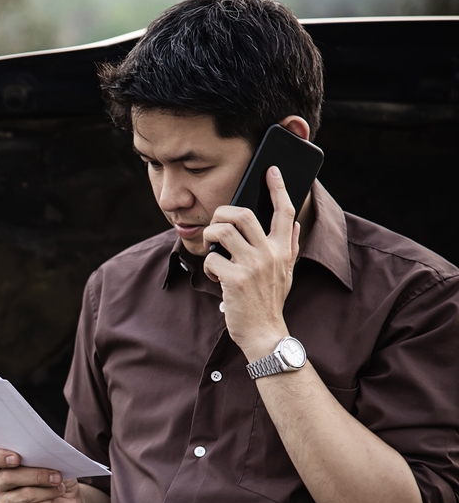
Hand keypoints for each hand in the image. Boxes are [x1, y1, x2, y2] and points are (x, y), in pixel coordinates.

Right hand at [0, 447, 80, 502]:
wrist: (68, 502)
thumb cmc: (56, 477)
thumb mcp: (53, 461)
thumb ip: (45, 453)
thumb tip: (48, 452)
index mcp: (1, 464)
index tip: (16, 458)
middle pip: (7, 477)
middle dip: (37, 475)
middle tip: (56, 476)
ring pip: (25, 495)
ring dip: (47, 491)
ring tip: (58, 488)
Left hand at [202, 166, 300, 360]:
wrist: (264, 332)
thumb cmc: (270, 301)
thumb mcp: (286, 272)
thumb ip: (288, 246)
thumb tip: (294, 223)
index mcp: (282, 249)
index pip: (283, 211)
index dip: (277, 187)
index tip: (270, 170)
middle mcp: (270, 253)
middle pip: (242, 214)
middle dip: (221, 212)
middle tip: (216, 222)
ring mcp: (253, 265)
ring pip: (221, 231)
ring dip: (210, 237)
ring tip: (214, 251)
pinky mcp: (235, 279)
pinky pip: (211, 258)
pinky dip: (208, 266)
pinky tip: (216, 277)